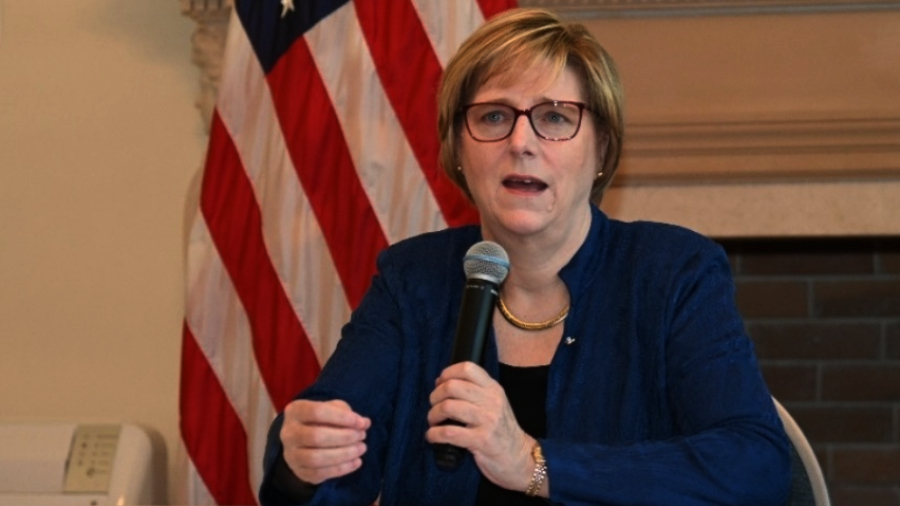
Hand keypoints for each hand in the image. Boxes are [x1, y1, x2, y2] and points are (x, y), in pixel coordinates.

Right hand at [280, 399, 370, 484]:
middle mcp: (288, 433)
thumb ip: (347, 413)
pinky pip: (320, 473)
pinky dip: (342, 469)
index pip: (317, 412)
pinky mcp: (299, 472)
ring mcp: (291, 455)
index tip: (361, 422)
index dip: (342, 418)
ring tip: (361, 448)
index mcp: (295, 411)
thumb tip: (364, 423)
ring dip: (344, 454)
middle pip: (316, 436)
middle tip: (362, 436)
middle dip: (345, 437)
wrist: (303, 441)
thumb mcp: (331, 408)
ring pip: (317, 458)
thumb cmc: (320, 420)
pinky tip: (356, 462)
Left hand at [425, 362, 534, 491]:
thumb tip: (441, 382)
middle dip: (435, 396)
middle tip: (434, 406)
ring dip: (433, 415)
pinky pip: (449, 433)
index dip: (448, 373)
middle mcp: (492, 401)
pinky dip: (434, 434)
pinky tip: (432, 436)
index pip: (468, 368)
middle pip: (452, 386)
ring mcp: (487, 420)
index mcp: (493, 389)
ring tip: (433, 421)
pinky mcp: (481, 440)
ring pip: (448, 407)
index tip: (440, 384)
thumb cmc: (501, 430)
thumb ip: (475, 391)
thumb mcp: (495, 403)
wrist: (518, 457)